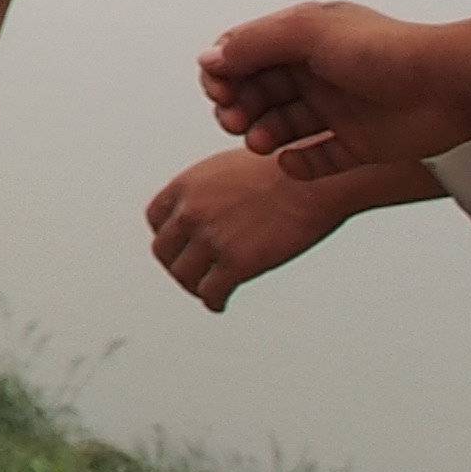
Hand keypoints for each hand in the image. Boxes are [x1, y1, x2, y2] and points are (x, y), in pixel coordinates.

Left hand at [145, 145, 378, 310]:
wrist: (313, 181)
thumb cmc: (283, 169)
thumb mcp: (228, 168)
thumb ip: (209, 190)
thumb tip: (211, 206)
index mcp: (186, 185)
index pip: (156, 219)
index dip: (168, 236)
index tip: (180, 246)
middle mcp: (191, 211)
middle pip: (164, 250)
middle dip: (177, 264)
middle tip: (191, 274)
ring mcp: (211, 239)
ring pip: (184, 275)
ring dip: (193, 286)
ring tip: (206, 291)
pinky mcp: (237, 263)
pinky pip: (212, 292)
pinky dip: (213, 301)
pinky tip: (220, 303)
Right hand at [200, 0, 470, 173]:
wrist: (447, 87)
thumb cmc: (385, 50)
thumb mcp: (308, 31)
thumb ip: (254, 43)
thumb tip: (210, 59)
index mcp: (302, 40)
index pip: (246, 55)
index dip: (224, 73)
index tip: (219, 91)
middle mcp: (316, 74)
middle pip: (258, 92)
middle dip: (238, 107)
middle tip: (232, 120)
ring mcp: (337, 110)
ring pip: (283, 126)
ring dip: (261, 135)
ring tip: (259, 144)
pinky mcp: (358, 144)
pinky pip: (318, 160)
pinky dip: (299, 166)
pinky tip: (290, 164)